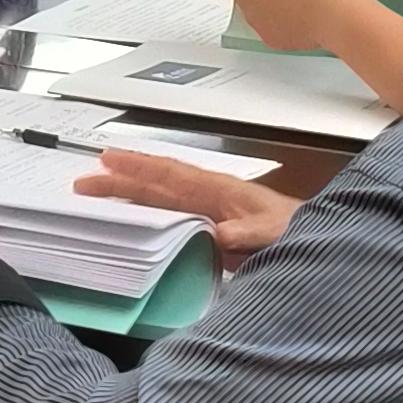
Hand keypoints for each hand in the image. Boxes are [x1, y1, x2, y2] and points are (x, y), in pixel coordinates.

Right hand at [72, 148, 298, 258]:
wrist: (320, 243)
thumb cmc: (298, 232)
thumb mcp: (275, 232)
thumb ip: (248, 232)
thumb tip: (217, 233)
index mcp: (220, 190)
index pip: (171, 174)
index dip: (139, 166)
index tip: (107, 159)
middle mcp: (209, 199)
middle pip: (157, 186)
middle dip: (121, 182)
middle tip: (82, 182)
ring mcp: (209, 216)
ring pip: (160, 203)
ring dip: (130, 198)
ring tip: (97, 197)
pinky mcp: (212, 236)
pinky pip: (171, 223)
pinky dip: (148, 221)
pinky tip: (134, 228)